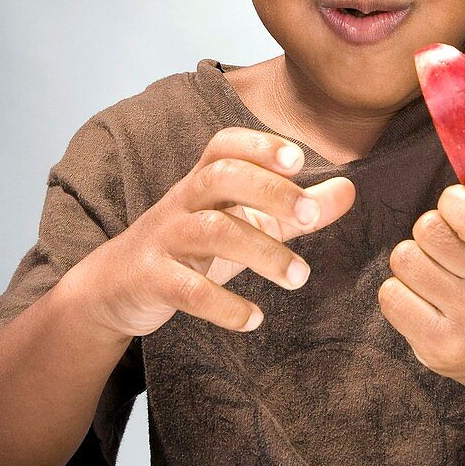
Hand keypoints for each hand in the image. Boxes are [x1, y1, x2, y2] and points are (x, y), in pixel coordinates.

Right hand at [76, 126, 355, 337]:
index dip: (259, 145)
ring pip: (211, 231)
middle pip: (221, 177)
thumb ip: (294, 208)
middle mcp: (183, 200)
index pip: (225, 146)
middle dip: (270, 192)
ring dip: (261, 252)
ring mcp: (164, 238)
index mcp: (204, 181)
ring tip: (299, 277)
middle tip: (312, 219)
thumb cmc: (191, 246)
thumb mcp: (243, 221)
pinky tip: (254, 319)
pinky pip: (186, 288)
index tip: (298, 158)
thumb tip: (350, 190)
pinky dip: (223, 305)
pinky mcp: (150, 279)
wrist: (114, 287)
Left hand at [378, 151, 464, 385]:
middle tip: (448, 247)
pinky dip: (399, 291)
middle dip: (430, 230)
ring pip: (405, 259)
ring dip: (413, 259)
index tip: (457, 208)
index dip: (453, 202)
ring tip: (436, 272)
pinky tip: (424, 299)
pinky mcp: (438, 348)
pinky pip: (390, 295)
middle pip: (429, 231)